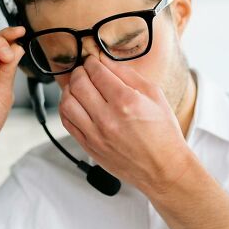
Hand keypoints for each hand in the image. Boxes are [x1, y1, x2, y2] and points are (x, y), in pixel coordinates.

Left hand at [58, 55, 191, 193]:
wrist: (163, 167)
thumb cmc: (162, 133)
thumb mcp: (154, 95)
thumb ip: (128, 75)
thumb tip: (106, 61)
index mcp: (126, 101)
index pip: (97, 72)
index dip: (92, 62)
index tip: (93, 61)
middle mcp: (108, 118)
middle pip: (78, 84)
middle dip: (80, 72)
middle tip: (85, 71)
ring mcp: (96, 134)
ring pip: (67, 102)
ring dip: (69, 89)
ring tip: (78, 87)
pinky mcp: (89, 146)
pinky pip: (67, 122)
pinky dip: (66, 108)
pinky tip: (75, 104)